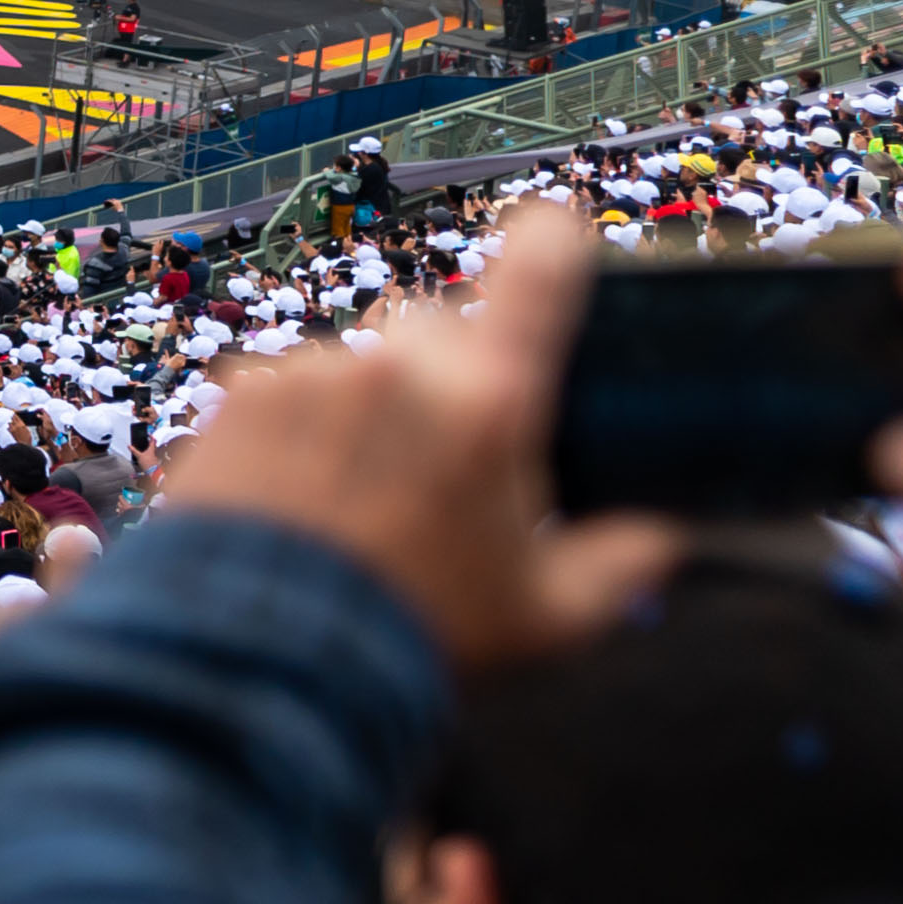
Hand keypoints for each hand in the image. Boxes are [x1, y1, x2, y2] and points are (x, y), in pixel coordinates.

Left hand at [151, 203, 671, 672]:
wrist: (258, 664)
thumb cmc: (419, 638)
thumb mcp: (547, 618)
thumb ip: (620, 566)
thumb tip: (663, 540)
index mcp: (491, 400)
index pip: (540, 266)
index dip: (554, 243)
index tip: (556, 239)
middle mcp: (398, 367)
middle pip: (441, 328)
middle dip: (450, 377)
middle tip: (443, 462)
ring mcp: (310, 376)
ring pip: (359, 363)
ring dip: (367, 410)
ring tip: (358, 501)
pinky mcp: (239, 398)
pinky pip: (287, 392)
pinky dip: (299, 432)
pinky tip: (300, 501)